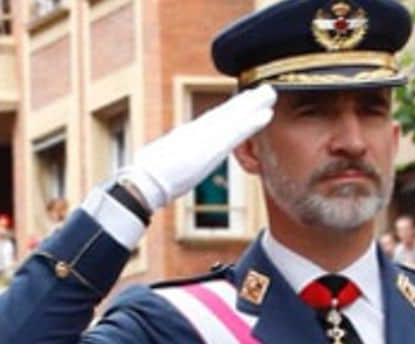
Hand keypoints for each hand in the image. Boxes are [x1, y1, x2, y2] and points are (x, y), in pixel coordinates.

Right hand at [126, 86, 276, 208]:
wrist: (144, 183)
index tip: (244, 100)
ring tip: (270, 93)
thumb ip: (176, 157)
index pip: (213, 120)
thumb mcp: (165, 164)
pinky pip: (237, 132)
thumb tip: (178, 158)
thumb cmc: (150, 179)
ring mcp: (205, 137)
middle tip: (265, 89)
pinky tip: (267, 115)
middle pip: (225, 112)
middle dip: (245, 101)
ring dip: (254, 104)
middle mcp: (197, 131)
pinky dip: (252, 122)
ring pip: (234, 116)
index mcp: (187, 136)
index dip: (230, 110)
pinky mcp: (211, 147)